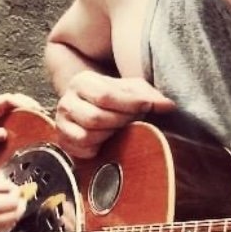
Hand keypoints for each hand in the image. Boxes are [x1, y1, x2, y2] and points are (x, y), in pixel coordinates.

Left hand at [0, 92, 45, 145]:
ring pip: (18, 104)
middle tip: (42, 112)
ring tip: (41, 116)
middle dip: (30, 103)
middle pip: (17, 98)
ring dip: (30, 107)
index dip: (21, 102)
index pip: (9, 99)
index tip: (32, 109)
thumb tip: (6, 134)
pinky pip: (16, 113)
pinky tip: (34, 122)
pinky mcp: (1, 118)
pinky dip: (26, 115)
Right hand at [0, 178, 25, 231]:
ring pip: (10, 224)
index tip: (17, 190)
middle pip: (16, 215)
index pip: (15, 202)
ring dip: (13, 214)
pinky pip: (0, 230)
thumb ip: (2, 186)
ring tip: (7, 204)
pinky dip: (3, 222)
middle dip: (20, 206)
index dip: (18, 195)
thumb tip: (16, 189)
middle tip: (18, 198)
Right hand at [54, 71, 175, 157]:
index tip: (147, 106)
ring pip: (88, 135)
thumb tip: (168, 106)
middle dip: (120, 122)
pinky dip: (98, 147)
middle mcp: (67, 100)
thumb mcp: (132, 90)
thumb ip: (149, 95)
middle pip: (96, 118)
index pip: (105, 96)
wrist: (91, 109)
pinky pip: (83, 149)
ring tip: (119, 129)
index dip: (129, 104)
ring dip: (110, 135)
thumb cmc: (115, 99)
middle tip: (134, 120)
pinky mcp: (63, 141)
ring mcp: (62, 122)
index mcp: (82, 82)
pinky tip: (106, 140)